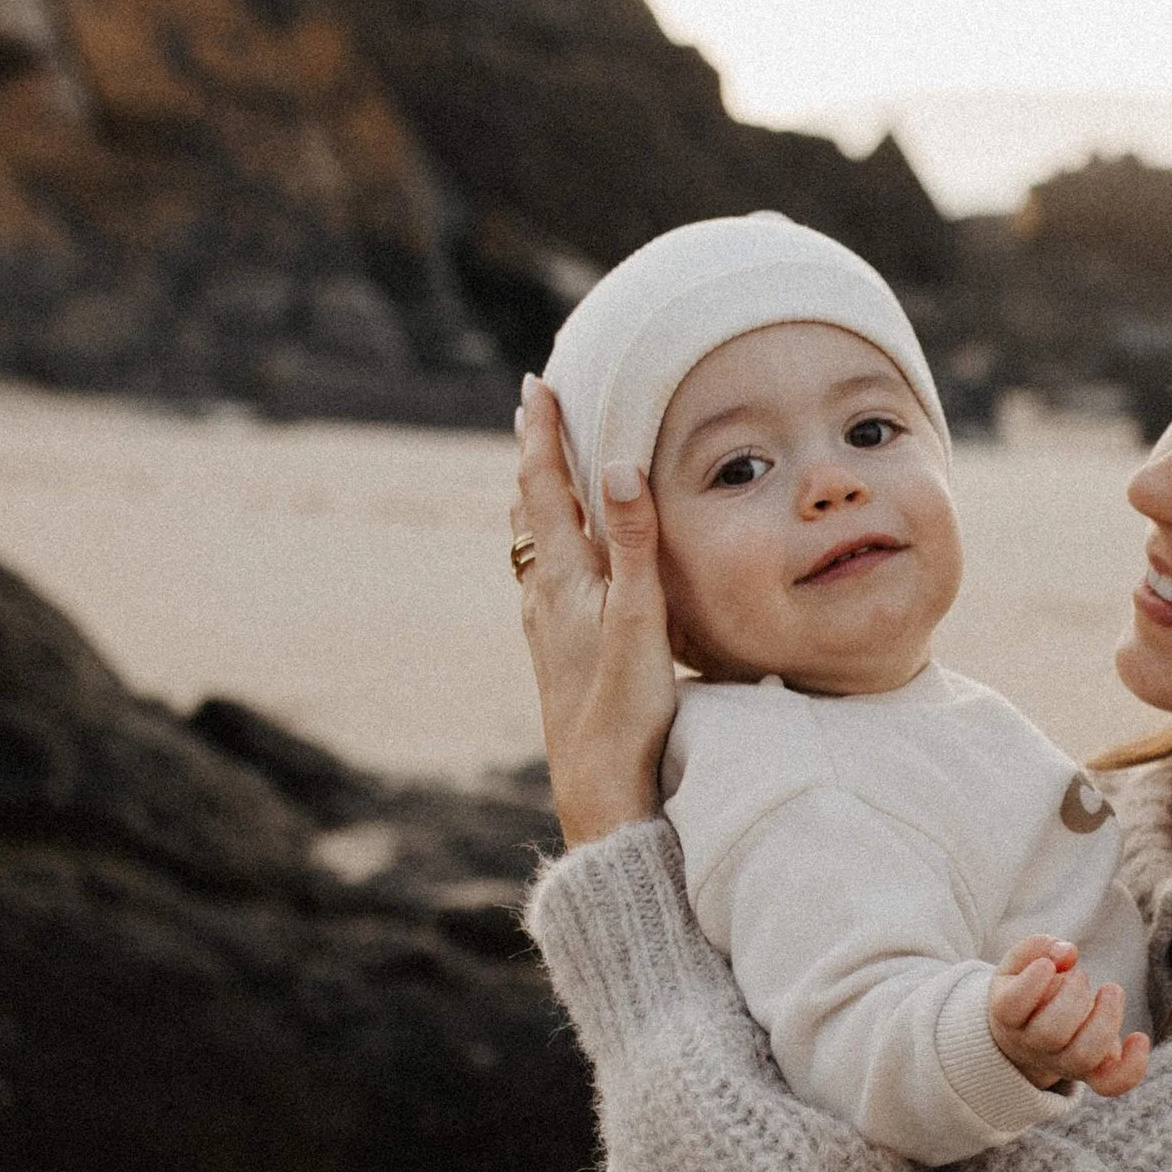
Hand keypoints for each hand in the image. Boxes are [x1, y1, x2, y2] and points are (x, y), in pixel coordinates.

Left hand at [512, 378, 677, 847]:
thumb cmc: (622, 707)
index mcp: (563, 577)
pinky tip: (556, 564)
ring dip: (539, 499)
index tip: (539, 384)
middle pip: (531, 507)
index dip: (543, 433)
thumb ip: (634, 541)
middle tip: (536, 409)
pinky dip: (550, 543)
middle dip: (536, 455)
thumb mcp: (640, 619)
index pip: (545, 486)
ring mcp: (546, 625)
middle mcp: (544, 595)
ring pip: (534, 543)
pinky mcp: (556, 652)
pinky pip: (545, 576)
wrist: (598, 787)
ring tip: (541, 471)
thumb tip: (618, 465)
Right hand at [988, 937, 1150, 1100]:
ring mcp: (1062, 1063)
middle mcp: (1032, 1046)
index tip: (1047, 966)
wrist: (1031, 1036)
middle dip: (1073, 996)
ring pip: (1082, 1057)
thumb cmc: (1029, 991)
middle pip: (1050, 1033)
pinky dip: (1131, 1067)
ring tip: (1110, 990)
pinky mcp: (1092, 1073)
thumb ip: (1038, 948)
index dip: (1031, 984)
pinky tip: (1139, 1038)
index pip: (1010, 1007)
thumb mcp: (1021, 964)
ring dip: (1105, 1020)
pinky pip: (1111, 1084)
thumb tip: (1067, 953)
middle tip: (1080, 977)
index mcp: (1008, 1015)